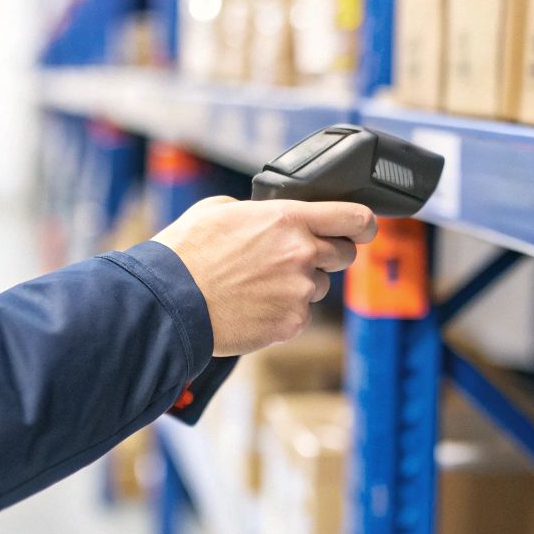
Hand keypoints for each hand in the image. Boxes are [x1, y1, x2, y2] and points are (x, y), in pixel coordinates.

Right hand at [152, 197, 377, 356]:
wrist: (169, 303)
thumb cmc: (186, 254)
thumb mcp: (219, 210)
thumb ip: (258, 211)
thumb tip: (271, 218)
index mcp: (288, 219)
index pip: (354, 217)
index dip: (364, 224)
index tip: (362, 229)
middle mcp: (301, 253)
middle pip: (344, 255)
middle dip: (327, 256)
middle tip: (293, 260)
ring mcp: (299, 291)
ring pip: (318, 287)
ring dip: (298, 285)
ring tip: (257, 286)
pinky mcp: (291, 323)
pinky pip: (301, 315)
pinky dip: (283, 312)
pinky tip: (253, 306)